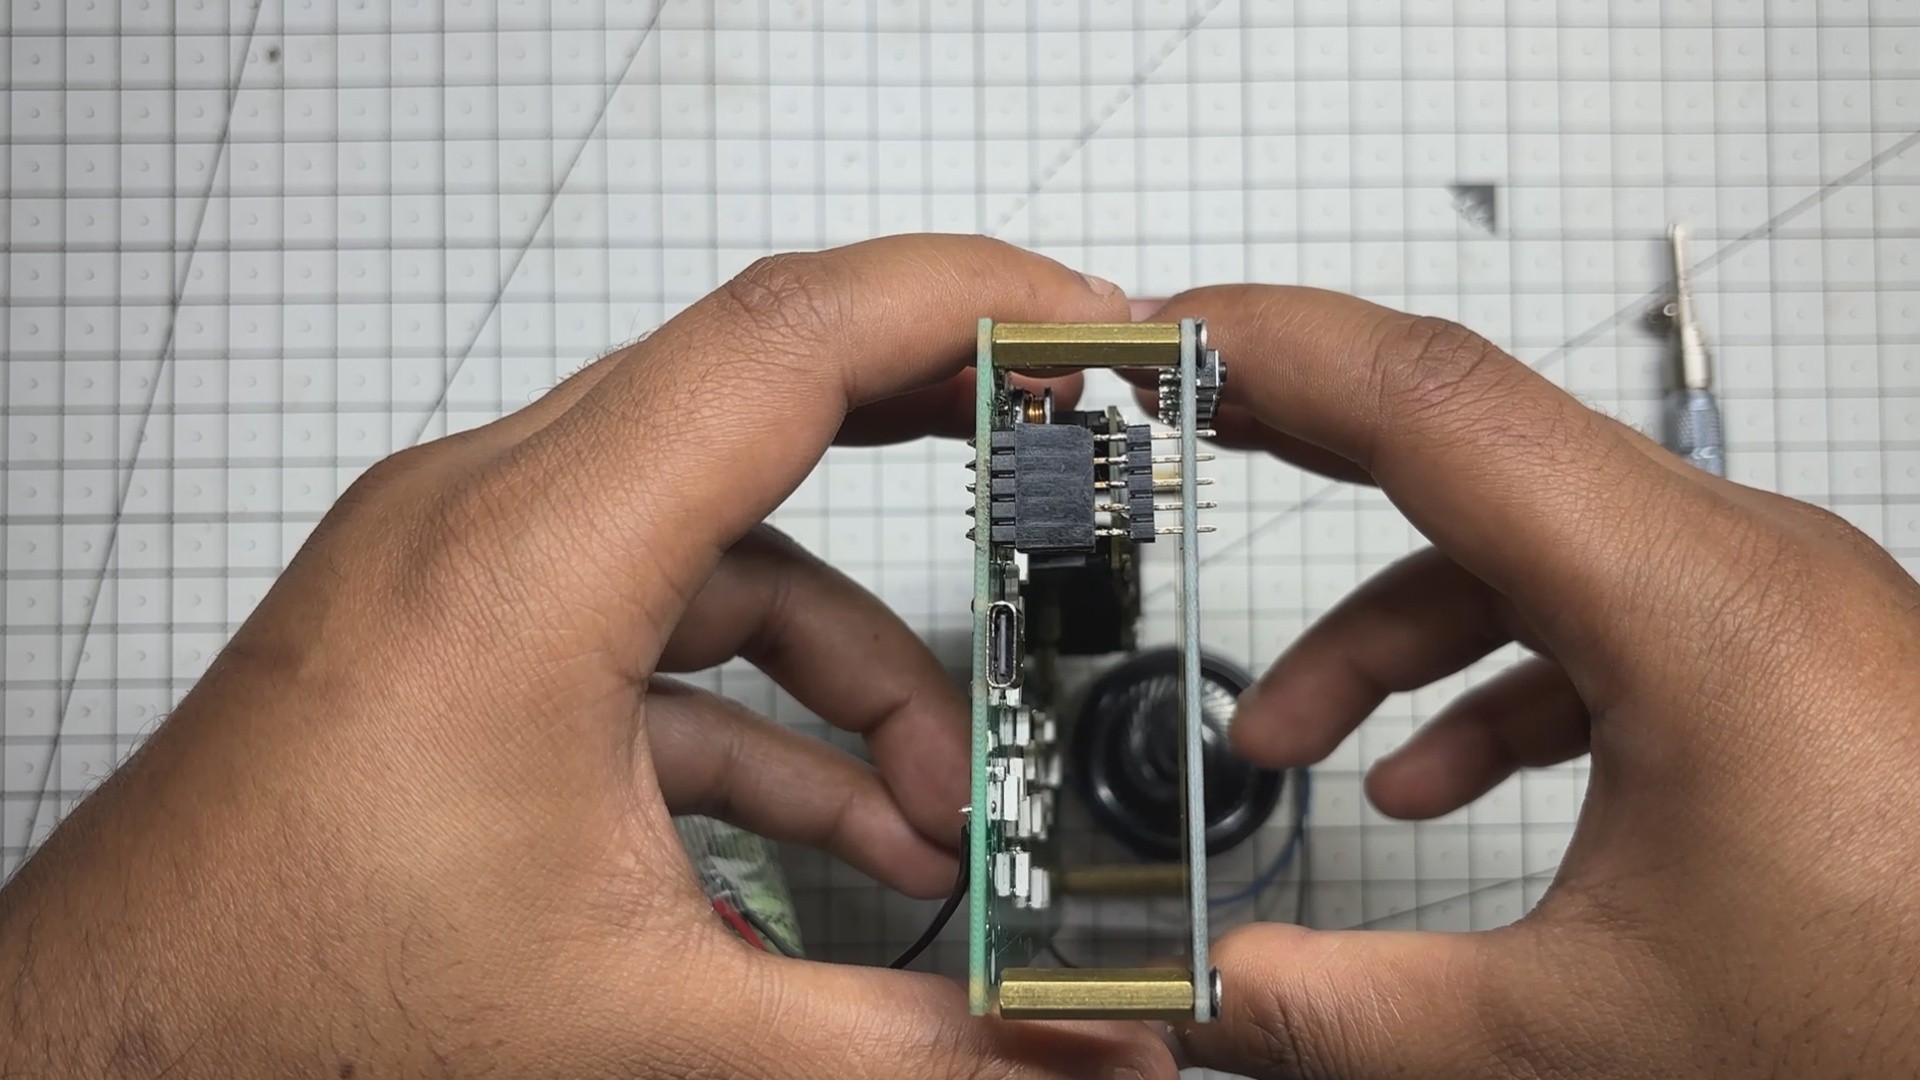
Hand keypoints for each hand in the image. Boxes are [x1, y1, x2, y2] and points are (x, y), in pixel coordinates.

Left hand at [0, 236, 1177, 1078]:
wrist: (112, 1043)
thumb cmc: (293, 1003)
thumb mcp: (644, 1021)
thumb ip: (894, 1039)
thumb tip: (1070, 1050)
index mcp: (530, 560)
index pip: (789, 340)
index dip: (967, 309)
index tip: (1086, 328)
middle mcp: (490, 515)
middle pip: (765, 390)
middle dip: (940, 431)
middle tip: (1062, 456)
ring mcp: (468, 560)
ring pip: (722, 540)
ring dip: (851, 662)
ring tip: (938, 811)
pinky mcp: (464, 627)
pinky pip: (653, 621)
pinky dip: (759, 707)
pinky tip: (834, 832)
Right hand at [1135, 288, 1919, 1077]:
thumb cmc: (1903, 1027)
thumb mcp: (1582, 1037)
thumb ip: (1347, 1011)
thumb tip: (1198, 999)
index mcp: (1698, 608)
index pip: (1434, 404)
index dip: (1272, 350)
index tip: (1162, 334)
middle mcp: (1745, 568)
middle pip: (1472, 445)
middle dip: (1303, 439)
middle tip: (1181, 426)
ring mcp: (1775, 609)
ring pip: (1532, 551)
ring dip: (1389, 633)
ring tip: (1287, 743)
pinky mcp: (1787, 664)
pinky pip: (1604, 621)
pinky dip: (1492, 678)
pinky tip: (1431, 780)